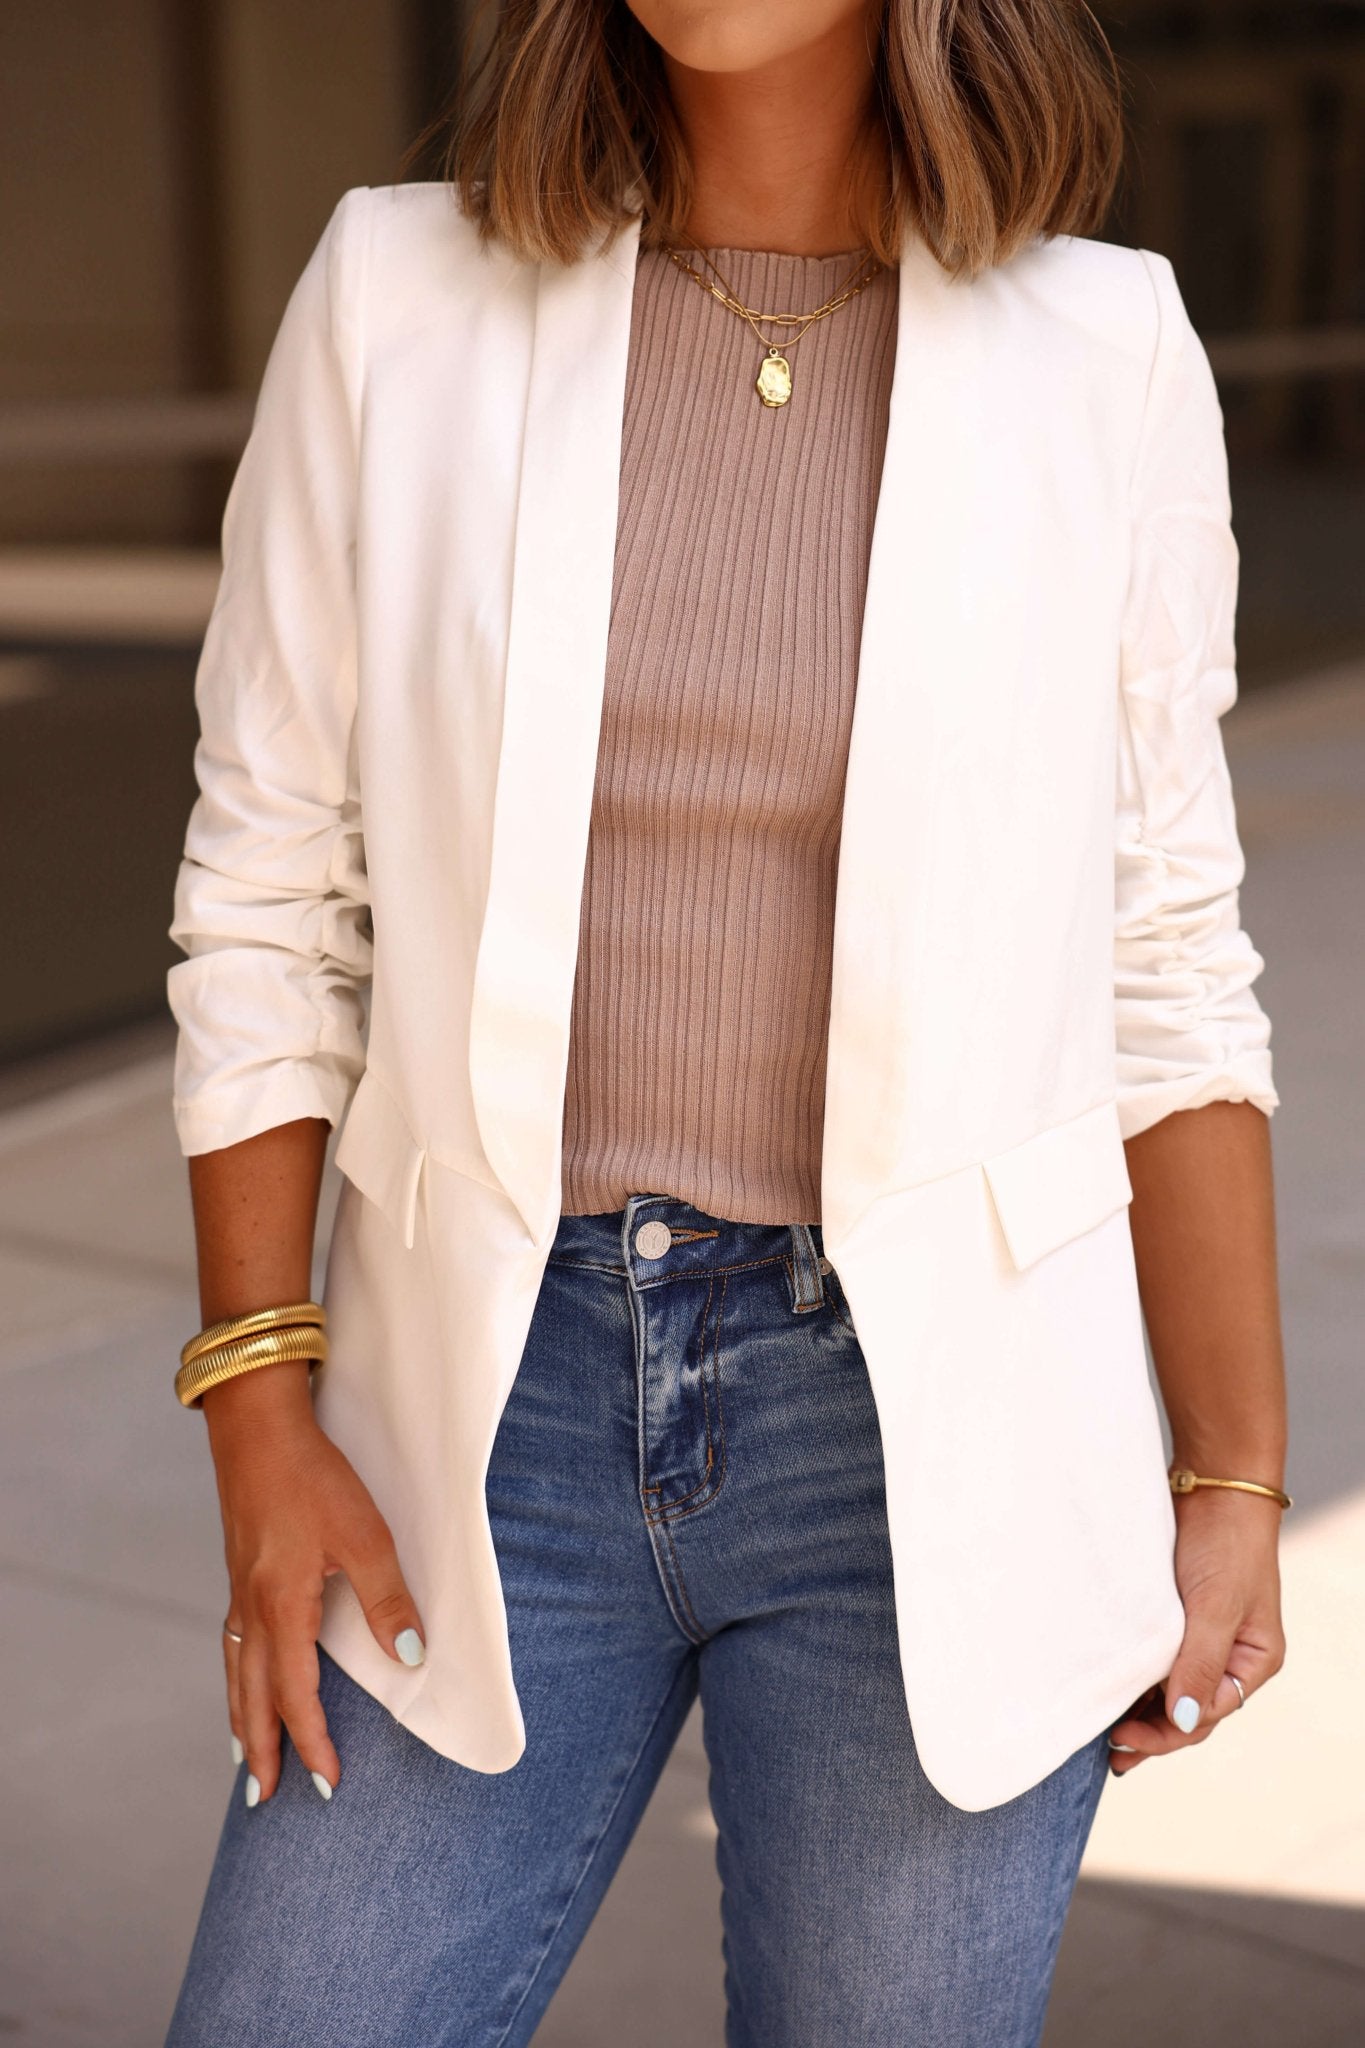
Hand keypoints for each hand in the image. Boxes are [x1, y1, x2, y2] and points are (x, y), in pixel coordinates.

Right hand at [205, 1361, 424, 1805]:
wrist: (258, 1428)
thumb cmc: (313, 1477)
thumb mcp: (364, 1535)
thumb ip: (387, 1599)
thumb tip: (410, 1660)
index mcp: (282, 1607)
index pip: (296, 1695)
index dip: (313, 1742)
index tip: (329, 1784)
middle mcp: (253, 1608)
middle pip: (253, 1696)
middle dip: (262, 1750)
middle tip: (265, 1800)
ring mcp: (240, 1590)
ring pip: (236, 1672)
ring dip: (242, 1720)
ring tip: (246, 1760)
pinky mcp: (239, 1570)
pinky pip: (233, 1643)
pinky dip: (236, 1677)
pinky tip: (244, 1678)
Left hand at [1106, 1485, 1285, 1775]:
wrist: (1213, 1482)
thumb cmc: (1224, 1543)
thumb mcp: (1214, 1607)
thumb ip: (1199, 1664)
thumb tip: (1182, 1722)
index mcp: (1252, 1661)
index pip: (1206, 1715)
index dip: (1164, 1733)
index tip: (1121, 1737)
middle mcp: (1230, 1656)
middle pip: (1188, 1709)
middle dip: (1152, 1732)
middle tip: (1109, 1753)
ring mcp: (1203, 1636)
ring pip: (1170, 1688)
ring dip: (1141, 1709)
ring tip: (1104, 1733)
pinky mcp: (1178, 1616)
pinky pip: (1158, 1659)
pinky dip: (1138, 1678)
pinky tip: (1113, 1690)